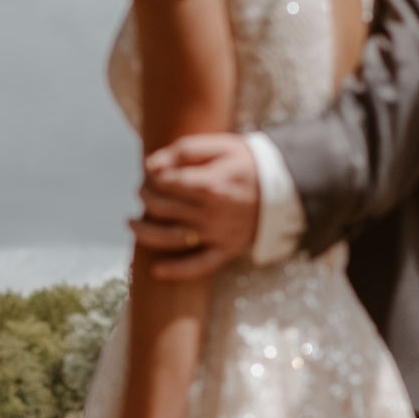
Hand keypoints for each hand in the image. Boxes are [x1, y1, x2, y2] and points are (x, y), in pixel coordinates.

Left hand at [132, 134, 260, 281]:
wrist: (288, 189)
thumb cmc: (249, 164)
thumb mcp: (223, 146)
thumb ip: (187, 150)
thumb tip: (151, 163)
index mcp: (213, 184)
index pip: (168, 182)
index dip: (153, 176)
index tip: (150, 172)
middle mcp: (213, 212)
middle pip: (164, 208)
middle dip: (146, 197)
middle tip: (141, 190)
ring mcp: (219, 234)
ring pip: (172, 238)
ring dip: (145, 232)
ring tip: (130, 223)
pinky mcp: (226, 250)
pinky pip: (199, 266)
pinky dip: (176, 271)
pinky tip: (155, 271)